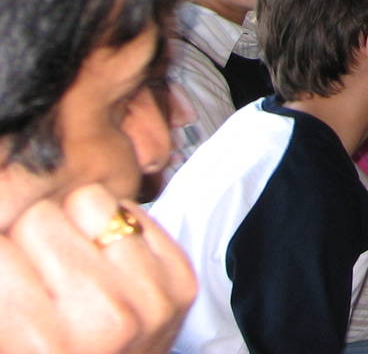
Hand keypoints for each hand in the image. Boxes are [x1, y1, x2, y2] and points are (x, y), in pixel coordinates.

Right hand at [0, 185, 195, 353]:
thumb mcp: (4, 338)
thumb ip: (1, 286)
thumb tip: (1, 217)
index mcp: (40, 346)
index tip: (8, 276)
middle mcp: (102, 320)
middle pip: (38, 217)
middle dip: (27, 240)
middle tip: (34, 276)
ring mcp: (148, 298)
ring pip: (87, 200)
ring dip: (71, 226)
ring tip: (67, 270)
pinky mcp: (178, 280)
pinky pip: (130, 209)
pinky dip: (111, 229)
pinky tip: (103, 267)